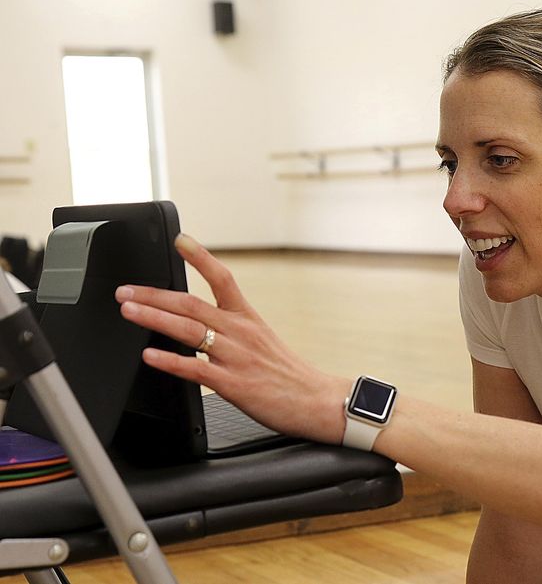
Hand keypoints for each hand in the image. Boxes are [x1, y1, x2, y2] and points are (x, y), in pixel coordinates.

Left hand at [115, 233, 349, 443]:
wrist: (317, 401)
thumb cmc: (289, 375)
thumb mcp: (262, 342)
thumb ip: (232, 332)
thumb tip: (198, 326)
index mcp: (248, 318)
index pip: (223, 279)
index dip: (201, 257)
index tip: (180, 241)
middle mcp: (241, 332)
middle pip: (192, 304)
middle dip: (154, 295)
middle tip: (125, 290)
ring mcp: (236, 357)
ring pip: (189, 331)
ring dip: (155, 318)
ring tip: (129, 311)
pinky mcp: (234, 384)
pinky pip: (195, 369)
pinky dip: (170, 361)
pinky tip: (150, 355)